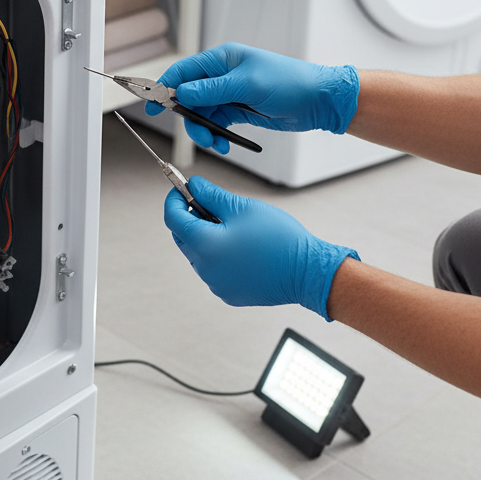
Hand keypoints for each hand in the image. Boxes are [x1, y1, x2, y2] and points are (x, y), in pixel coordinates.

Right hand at [146, 43, 358, 153]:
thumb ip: (212, 91)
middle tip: (198, 134)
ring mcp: (229, 94)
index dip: (165, 87)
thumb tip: (182, 92)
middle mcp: (222, 75)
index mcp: (222, 60)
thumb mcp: (248, 85)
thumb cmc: (290, 83)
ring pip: (201, 114)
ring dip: (204, 131)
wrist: (319, 101)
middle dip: (189, 118)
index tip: (152, 103)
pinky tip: (224, 145)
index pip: (184, 72)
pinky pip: (216, 124)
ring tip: (215, 144)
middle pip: (189, 97)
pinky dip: (216, 136)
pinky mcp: (238, 110)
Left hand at [164, 176, 358, 318]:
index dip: (174, 200)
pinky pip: (213, 270)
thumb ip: (212, 196)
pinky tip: (239, 247)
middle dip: (189, 217)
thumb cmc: (279, 239)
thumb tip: (193, 186)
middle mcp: (205, 269)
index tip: (181, 189)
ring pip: (197, 254)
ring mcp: (216, 284)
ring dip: (204, 237)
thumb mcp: (243, 208)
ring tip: (231, 226)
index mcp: (205, 245)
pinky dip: (217, 255)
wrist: (308, 272)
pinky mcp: (228, 293)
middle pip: (183, 237)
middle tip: (207, 203)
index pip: (173, 219)